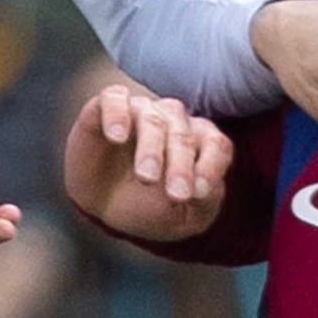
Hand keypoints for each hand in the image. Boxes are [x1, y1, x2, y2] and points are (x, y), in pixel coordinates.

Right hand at [61, 76, 234, 247]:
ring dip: (151, 148)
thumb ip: (203, 203)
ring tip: (147, 177)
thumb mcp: (183, 218)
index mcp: (199, 142)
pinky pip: (113, 99)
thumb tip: (203, 188)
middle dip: (181, 166)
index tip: (199, 194)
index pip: (216, 145)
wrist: (101, 207)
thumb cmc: (148, 207)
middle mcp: (172, 121)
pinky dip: (116, 114)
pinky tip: (116, 136)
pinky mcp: (105, 108)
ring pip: (152, 119)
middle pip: (183, 135)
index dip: (211, 167)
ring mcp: (139, 111)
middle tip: (176, 195)